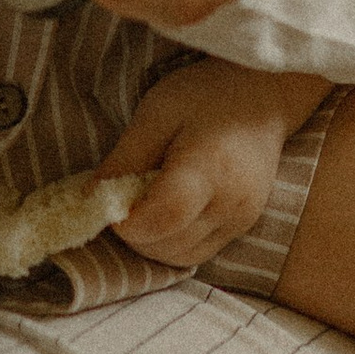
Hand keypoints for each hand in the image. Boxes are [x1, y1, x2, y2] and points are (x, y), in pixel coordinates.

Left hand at [98, 62, 298, 269]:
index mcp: (209, 168)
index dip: (126, 223)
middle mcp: (231, 204)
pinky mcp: (243, 227)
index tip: (108, 203)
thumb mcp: (156, 113)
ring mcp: (241, 220)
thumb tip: (92, 199)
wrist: (263, 96)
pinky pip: (198, 252)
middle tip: (123, 199)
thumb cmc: (206, 96)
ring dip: (152, 242)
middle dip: (134, 232)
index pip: (163, 218)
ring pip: (181, 257)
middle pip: (168, 245)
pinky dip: (173, 242)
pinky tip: (167, 212)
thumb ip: (125, 159)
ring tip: (145, 204)